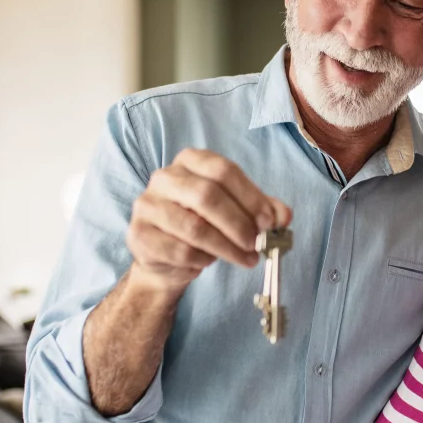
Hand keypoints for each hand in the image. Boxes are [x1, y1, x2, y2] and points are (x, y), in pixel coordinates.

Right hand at [126, 148, 291, 291]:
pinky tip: (209, 261)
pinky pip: (179, 251)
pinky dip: (202, 260)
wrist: (167, 258)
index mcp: (191, 161)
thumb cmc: (205, 226)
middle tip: (257, 244)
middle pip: (207, 195)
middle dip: (239, 224)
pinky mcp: (139, 234)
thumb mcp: (237, 212)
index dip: (251, 197)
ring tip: (244, 258)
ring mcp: (147, 204)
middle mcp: (165, 177)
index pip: (224, 170)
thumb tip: (284, 216)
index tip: (270, 222)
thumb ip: (262, 210)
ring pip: (194, 227)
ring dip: (226, 248)